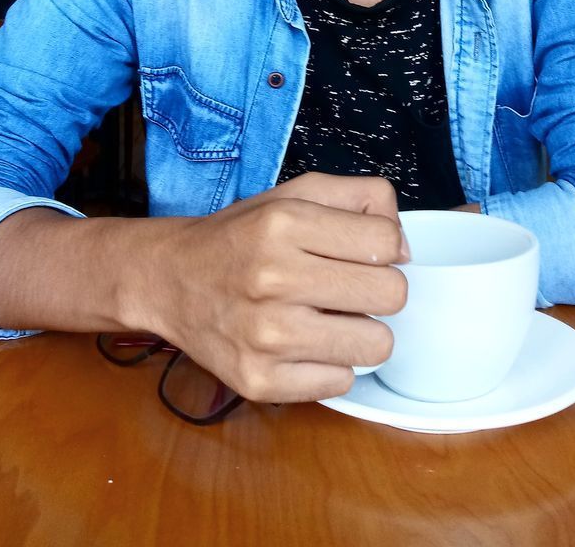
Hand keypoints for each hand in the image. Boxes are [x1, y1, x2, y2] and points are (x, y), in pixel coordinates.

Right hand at [122, 173, 408, 403]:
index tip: (358, 252)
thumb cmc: (241, 237)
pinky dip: (329, 364)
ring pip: (377, 345)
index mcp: (284, 223)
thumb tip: (404, 249)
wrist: (170, 279)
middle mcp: (273, 278)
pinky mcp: (259, 380)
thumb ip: (362, 199)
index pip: (386, 242)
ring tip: (328, 316)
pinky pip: (341, 382)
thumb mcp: (297, 193)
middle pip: (392, 295)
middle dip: (378, 289)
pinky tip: (303, 344)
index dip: (383, 247)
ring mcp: (265, 336)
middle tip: (347, 287)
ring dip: (360, 331)